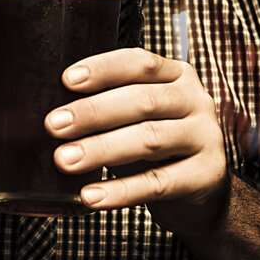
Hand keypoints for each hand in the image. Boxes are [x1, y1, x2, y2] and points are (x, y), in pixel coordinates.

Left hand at [45, 48, 228, 237]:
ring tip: (65, 160)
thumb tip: (53, 113)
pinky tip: (91, 195)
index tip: (67, 80)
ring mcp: (206, 136)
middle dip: (93, 112)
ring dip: (101, 149)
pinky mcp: (206, 175)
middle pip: (142, 100)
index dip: (103, 69)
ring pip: (149, 139)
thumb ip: (108, 109)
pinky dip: (121, 191)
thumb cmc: (157, 148)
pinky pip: (158, 183)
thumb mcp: (137, 120)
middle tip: (54, 125)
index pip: (140, 63)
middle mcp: (195, 100)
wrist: (202, 195)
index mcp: (177, 76)